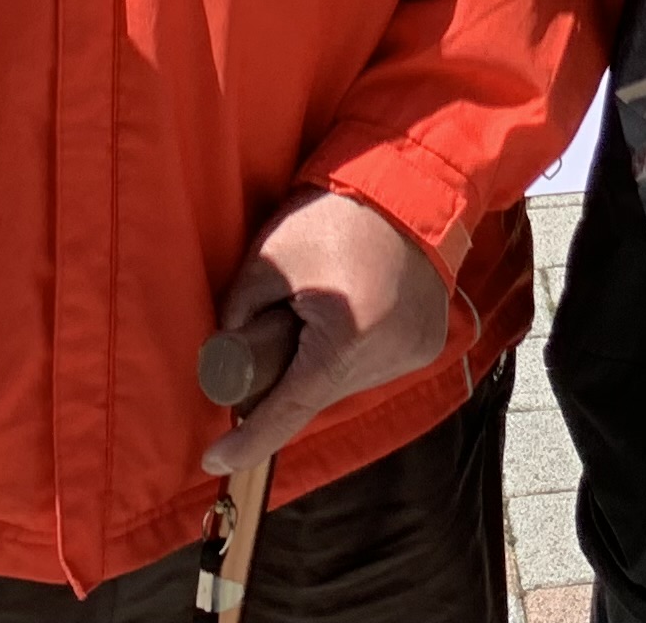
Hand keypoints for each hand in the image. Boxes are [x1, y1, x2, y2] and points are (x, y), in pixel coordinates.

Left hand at [203, 190, 452, 475]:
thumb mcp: (269, 258)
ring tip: (325, 306)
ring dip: (325, 363)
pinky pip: (374, 366)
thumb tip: (226, 356)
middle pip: (317, 394)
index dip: (250, 440)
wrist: (409, 184)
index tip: (216, 460)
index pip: (289, 408)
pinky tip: (354, 312)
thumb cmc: (334, 217)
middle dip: (290, 378)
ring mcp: (415, 352)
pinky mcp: (429, 344)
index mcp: (346, 337)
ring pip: (346, 382)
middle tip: (277, 331)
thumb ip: (240, 312)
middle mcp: (387, 355)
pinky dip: (354, 352)